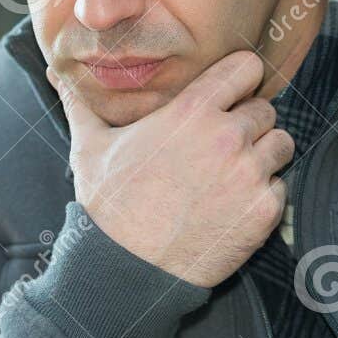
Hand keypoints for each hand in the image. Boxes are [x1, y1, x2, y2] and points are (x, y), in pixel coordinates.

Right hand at [48, 50, 291, 287]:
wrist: (127, 270)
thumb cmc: (108, 208)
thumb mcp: (89, 148)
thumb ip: (82, 104)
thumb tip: (57, 74)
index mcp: (191, 112)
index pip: (246, 67)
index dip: (239, 79)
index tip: (229, 95)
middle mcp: (227, 137)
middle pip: (266, 109)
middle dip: (248, 124)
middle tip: (222, 146)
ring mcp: (249, 175)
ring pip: (280, 145)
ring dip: (262, 157)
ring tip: (231, 175)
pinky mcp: (263, 211)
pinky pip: (280, 188)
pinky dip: (262, 196)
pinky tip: (231, 206)